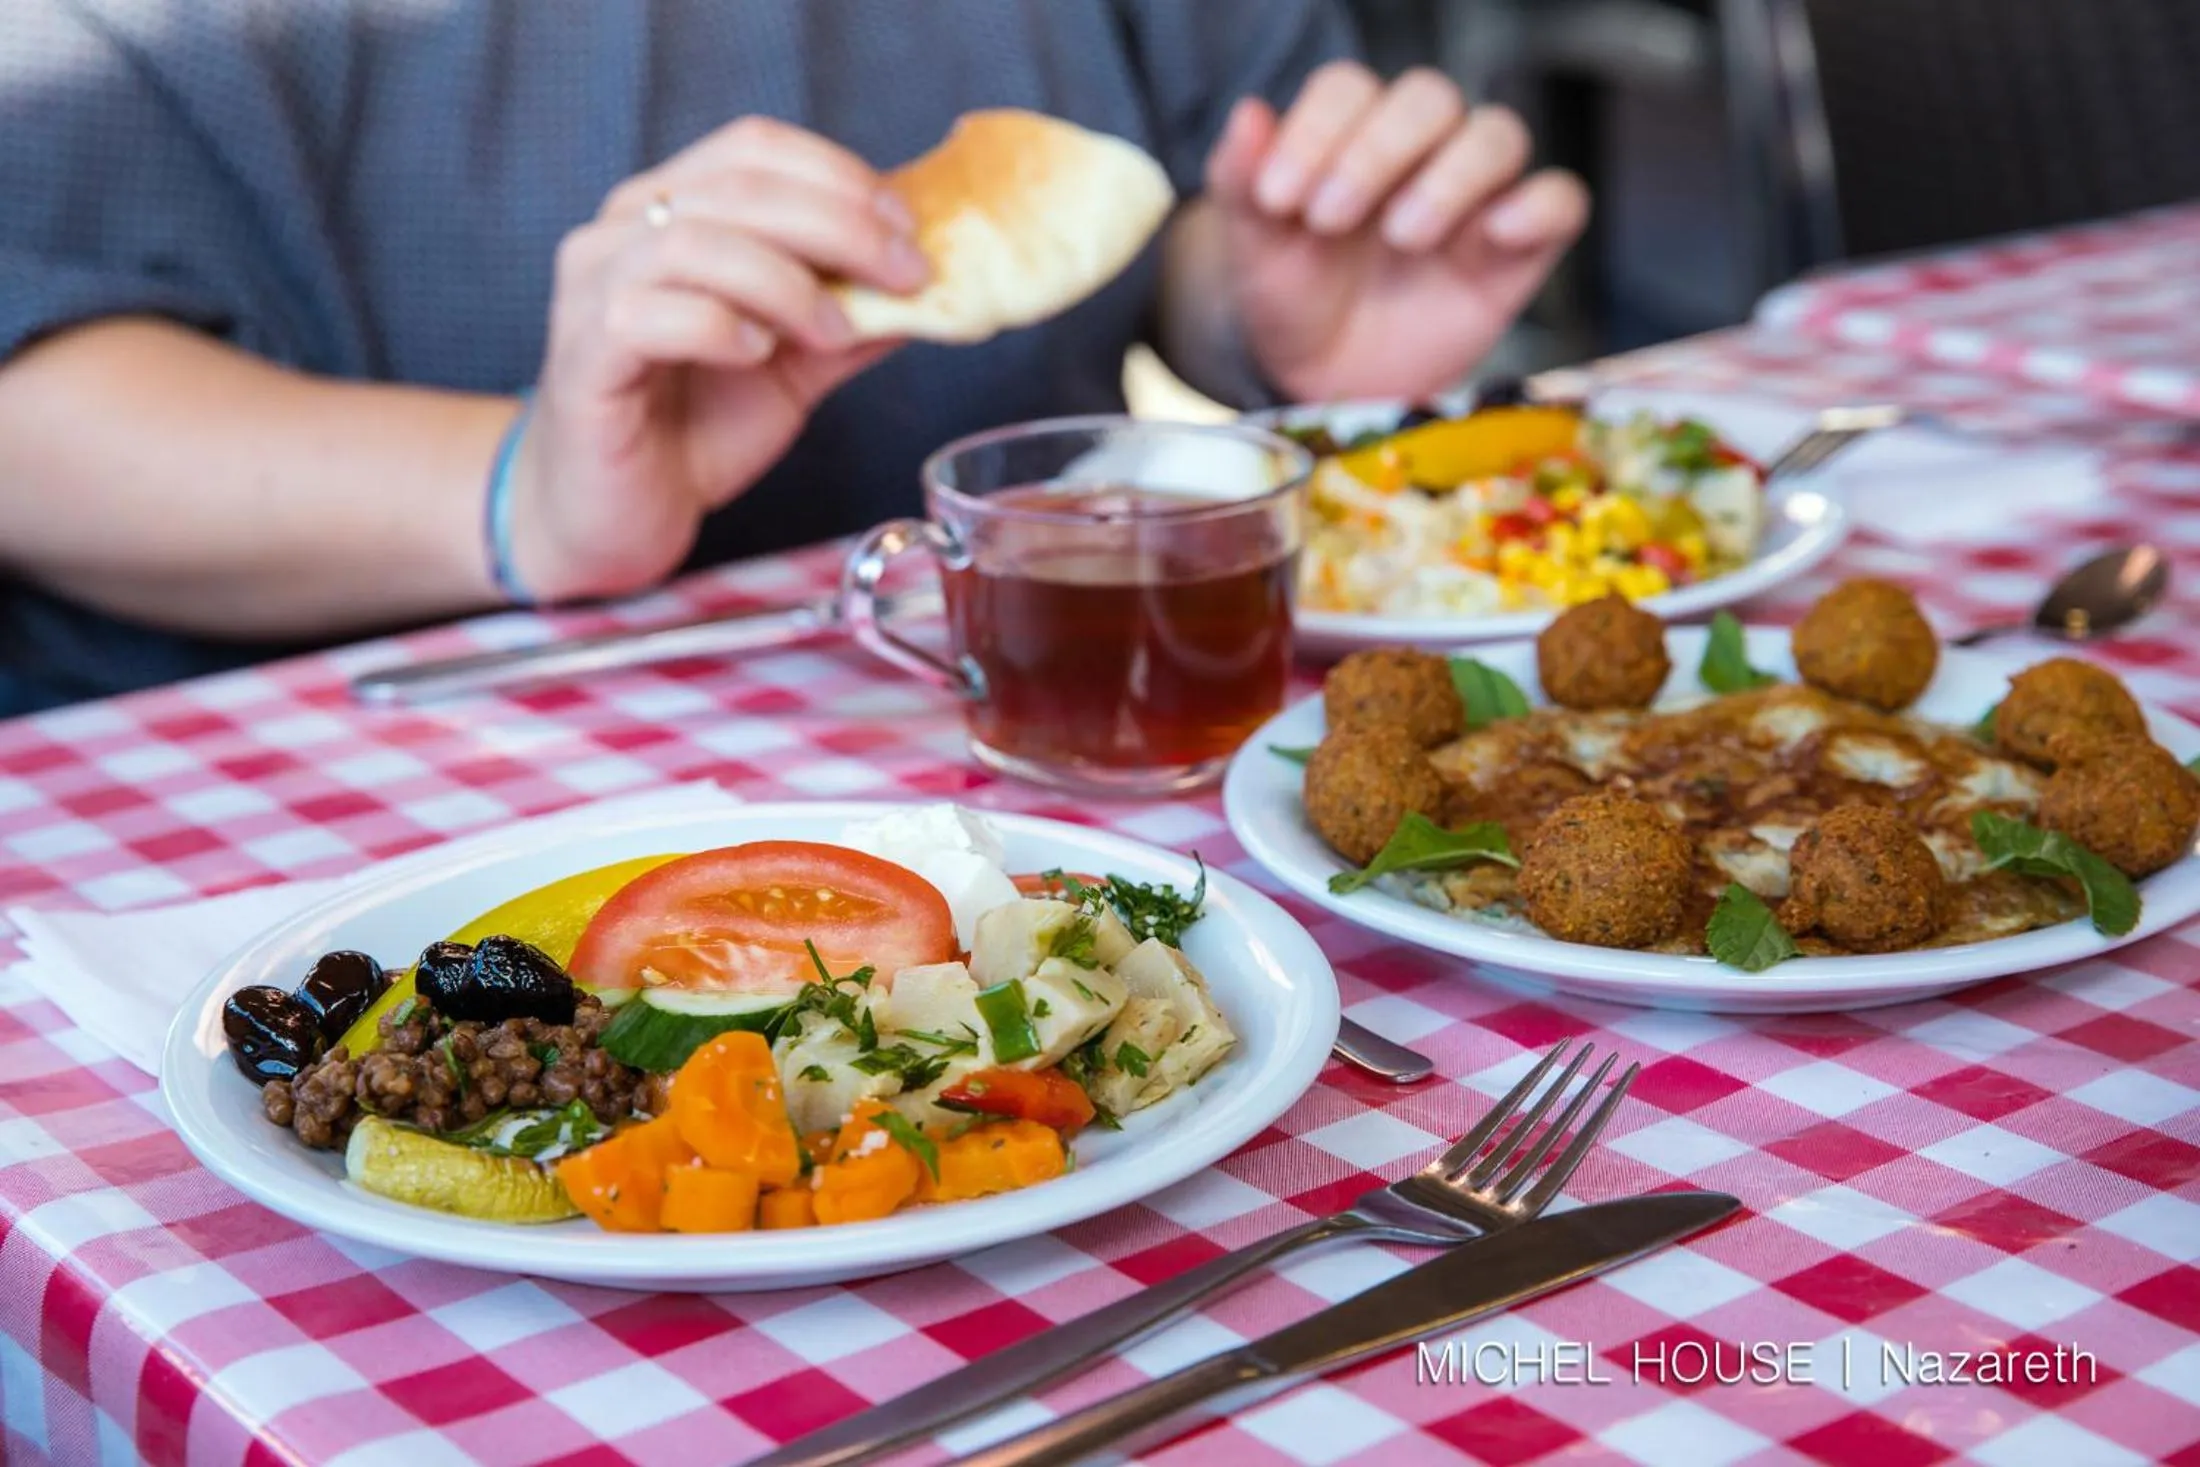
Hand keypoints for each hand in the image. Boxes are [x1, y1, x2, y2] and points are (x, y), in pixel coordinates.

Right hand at [510, 117, 928, 601]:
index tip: (909, 226)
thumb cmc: (692, 429)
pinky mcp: (583, 354)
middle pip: (740, 186)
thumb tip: (936, 291)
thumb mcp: (796, 368)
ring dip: (788, 282)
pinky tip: (757, 354)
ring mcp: (595, 288)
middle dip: (841, 225)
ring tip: (835, 332)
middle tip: (906, 274)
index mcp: (675, 210)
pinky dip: (719, 326)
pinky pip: (649, 312)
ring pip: (696, 241)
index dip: (840, 175)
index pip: (756, 147)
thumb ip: (854, 321)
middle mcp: (625, 230)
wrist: (613, 516)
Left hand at [1205, 63, 1588, 403]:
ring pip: (1497, 135)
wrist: (1329, 385)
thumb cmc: (1295, 302)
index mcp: (1351, 133)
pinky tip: (1493, 235)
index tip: (1277, 200)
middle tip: (1330, 219)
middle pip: (1428, 97)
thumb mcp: (1256, 251)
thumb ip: (1243, 181)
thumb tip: (1248, 113)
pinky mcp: (1522, 246)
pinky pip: (1561, 199)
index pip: (1348, 89)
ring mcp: (1478, 194)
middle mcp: (1421, 149)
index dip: (1315, 130)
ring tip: (1403, 238)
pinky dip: (1537, 206)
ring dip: (1450, 177)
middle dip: (1378, 151)